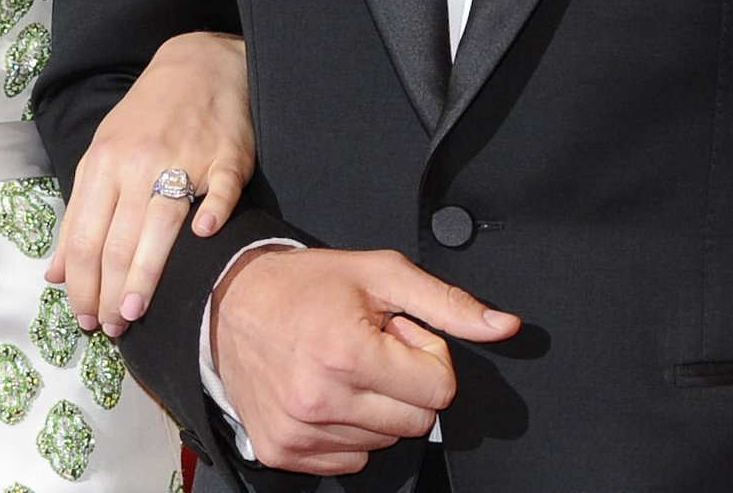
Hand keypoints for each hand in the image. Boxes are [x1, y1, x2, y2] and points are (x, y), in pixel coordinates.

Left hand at [48, 31, 250, 334]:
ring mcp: (184, 157)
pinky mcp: (227, 156)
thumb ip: (78, 214)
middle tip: (110, 328)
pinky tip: (203, 237)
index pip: (84, 237)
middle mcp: (138, 161)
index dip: (80, 285)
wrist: (199, 64)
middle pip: (117, 239)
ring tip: (134, 314)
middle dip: (109, 293)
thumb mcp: (102, 154)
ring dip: (144, 275)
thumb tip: (53, 274)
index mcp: (104, 162)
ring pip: (158, 225)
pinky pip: (219, 190)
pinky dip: (212, 213)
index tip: (84, 319)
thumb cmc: (147, 117)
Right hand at [212, 245, 519, 475]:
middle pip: (418, 421)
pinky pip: (350, 459)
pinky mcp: (283, 451)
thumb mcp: (381, 274)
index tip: (398, 334)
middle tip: (370, 347)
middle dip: (405, 383)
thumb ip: (448, 303)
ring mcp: (300, 432)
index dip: (427, 356)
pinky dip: (347, 429)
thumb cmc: (306, 285)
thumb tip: (503, 327)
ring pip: (384, 441)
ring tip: (343, 365)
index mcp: (349, 353)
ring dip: (375, 406)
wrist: (229, 302)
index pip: (440, 389)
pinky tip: (326, 391)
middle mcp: (322, 399)